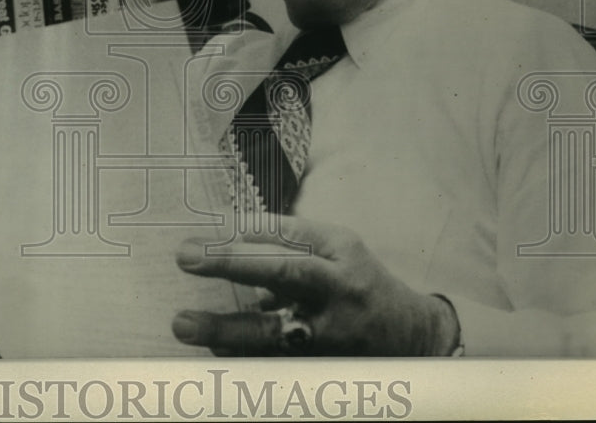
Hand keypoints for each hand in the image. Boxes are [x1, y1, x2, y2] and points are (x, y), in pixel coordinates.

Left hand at [171, 215, 458, 355]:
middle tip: (186, 257)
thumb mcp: (336, 247)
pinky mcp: (323, 363)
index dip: (245, 231)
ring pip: (274, 328)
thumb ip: (289, 240)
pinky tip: (213, 349)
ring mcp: (332, 330)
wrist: (411, 336)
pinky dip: (242, 355)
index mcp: (339, 252)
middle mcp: (337, 287)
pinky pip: (275, 360)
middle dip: (233, 262)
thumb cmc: (360, 280)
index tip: (201, 235)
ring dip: (225, 327)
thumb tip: (232, 236)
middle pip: (285, 271)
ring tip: (184, 323)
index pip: (289, 233)